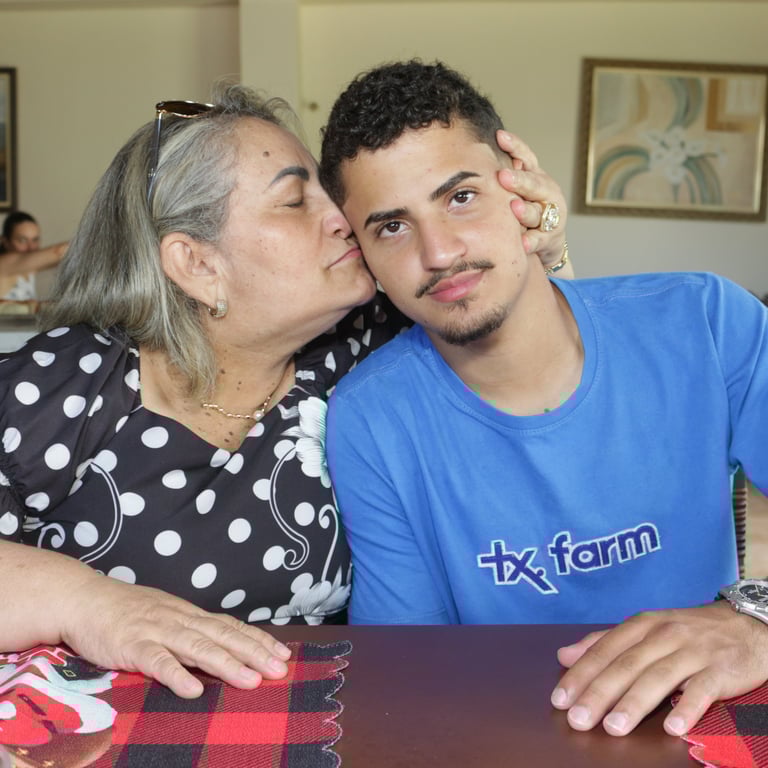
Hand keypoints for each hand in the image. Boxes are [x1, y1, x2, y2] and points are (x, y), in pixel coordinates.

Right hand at [59, 571, 291, 697]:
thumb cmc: (126, 610)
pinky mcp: (132, 645)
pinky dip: (176, 675)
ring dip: (226, 664)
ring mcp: (157, 631)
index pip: (230, 627)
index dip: (257, 640)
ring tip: (251, 680)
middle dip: (254, 653)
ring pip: (197, 647)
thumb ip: (190, 630)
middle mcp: (179, 620)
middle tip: (280, 670)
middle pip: (223, 636)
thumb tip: (220, 645)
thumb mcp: (165, 615)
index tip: (283, 654)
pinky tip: (193, 689)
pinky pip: (157, 661)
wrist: (83, 598)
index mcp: (189, 614)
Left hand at [495, 130, 569, 272]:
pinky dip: (531, 242)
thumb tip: (475, 153)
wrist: (547, 242)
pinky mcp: (550, 238)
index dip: (515, 146)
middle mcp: (547, 193)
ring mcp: (551, 216)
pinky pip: (539, 240)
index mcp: (537, 177)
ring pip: (537, 212)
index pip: (526, 158)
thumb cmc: (527, 210)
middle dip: (519, 180)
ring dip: (525, 211)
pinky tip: (522, 243)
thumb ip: (505, 175)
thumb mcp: (518, 190)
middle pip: (534, 184)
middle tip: (503, 176)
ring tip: (514, 208)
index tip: (499, 136)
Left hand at [550, 601, 767, 736]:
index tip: (560, 699)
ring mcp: (693, 652)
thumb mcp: (644, 628)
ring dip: (634, 704)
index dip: (581, 675)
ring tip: (613, 728)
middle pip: (626, 665)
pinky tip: (672, 727)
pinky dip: (687, 708)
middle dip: (599, 693)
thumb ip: (604, 643)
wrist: (745, 624)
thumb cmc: (687, 631)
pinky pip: (703, 691)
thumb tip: (564, 655)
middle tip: (578, 719)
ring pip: (659, 678)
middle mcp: (664, 635)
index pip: (604, 650)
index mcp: (641, 625)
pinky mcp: (720, 671)